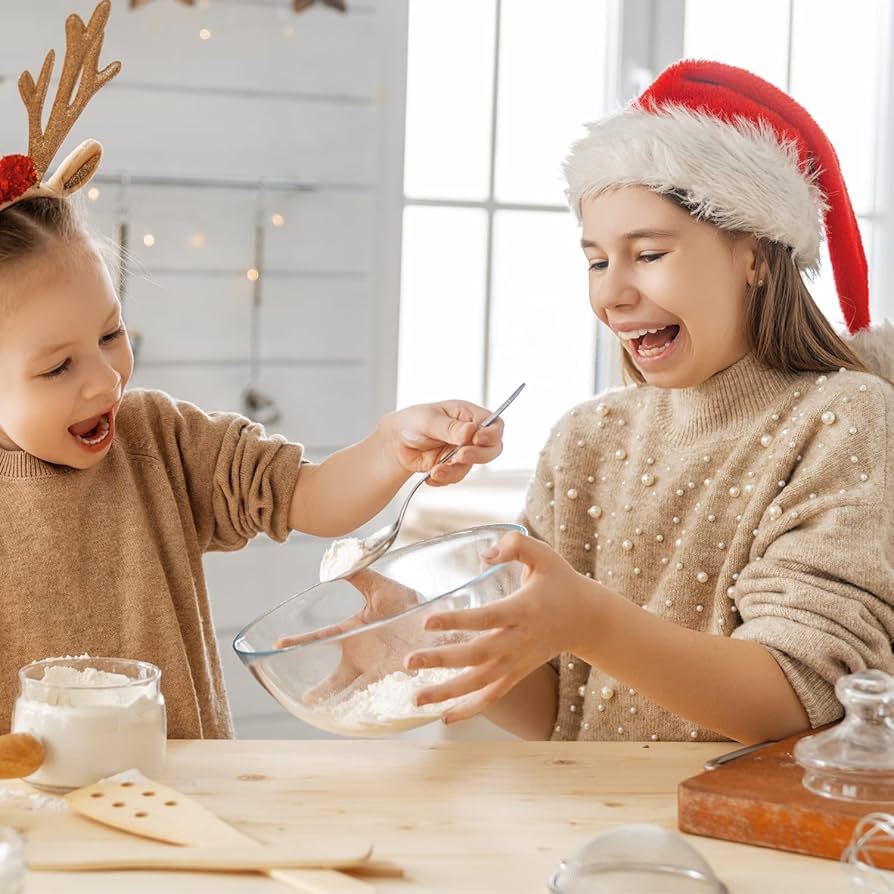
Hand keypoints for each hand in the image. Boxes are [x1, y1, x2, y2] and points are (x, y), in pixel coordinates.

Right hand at [274, 569, 425, 702]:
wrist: (440, 620)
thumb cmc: (409, 604)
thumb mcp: (382, 587)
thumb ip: (359, 575)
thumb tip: (335, 562)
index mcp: (353, 633)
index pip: (321, 637)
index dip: (298, 641)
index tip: (277, 644)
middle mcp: (362, 655)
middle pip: (336, 677)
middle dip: (321, 690)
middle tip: (305, 699)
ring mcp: (380, 668)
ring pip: (358, 691)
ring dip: (345, 701)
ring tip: (330, 713)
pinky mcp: (400, 677)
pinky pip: (385, 694)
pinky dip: (378, 703)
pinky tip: (368, 715)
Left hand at [381, 400, 503, 485]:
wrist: (395, 443)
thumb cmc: (411, 423)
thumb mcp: (428, 420)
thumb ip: (450, 428)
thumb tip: (470, 432)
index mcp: (467, 414)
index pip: (494, 424)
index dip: (491, 434)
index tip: (477, 440)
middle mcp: (469, 433)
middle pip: (492, 448)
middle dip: (477, 455)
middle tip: (458, 457)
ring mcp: (463, 450)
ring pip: (474, 466)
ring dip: (455, 470)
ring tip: (436, 469)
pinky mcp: (453, 466)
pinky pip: (458, 476)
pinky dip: (445, 478)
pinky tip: (431, 474)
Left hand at [404, 532, 596, 722]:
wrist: (587, 618)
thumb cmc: (560, 581)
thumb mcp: (543, 554)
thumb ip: (515, 545)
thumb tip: (485, 555)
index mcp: (523, 609)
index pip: (487, 618)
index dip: (457, 621)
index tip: (427, 621)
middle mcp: (519, 639)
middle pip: (477, 655)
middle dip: (442, 660)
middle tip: (409, 661)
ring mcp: (518, 661)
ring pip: (481, 682)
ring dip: (447, 692)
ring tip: (415, 698)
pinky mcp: (518, 673)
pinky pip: (493, 696)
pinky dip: (470, 709)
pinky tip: (444, 716)